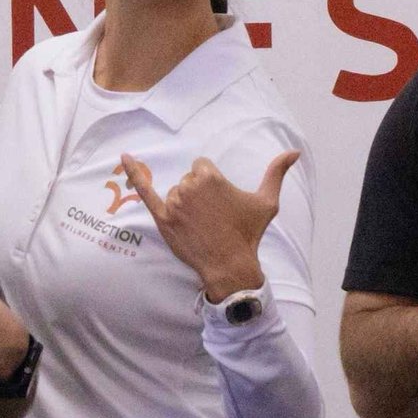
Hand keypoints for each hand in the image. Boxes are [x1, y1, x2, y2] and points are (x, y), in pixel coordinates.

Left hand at [119, 149, 298, 301]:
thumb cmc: (248, 234)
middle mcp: (190, 186)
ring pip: (175, 192)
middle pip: (188, 179)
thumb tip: (294, 152)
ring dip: (184, 204)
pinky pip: (144, 191)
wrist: (230, 265)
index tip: (218, 203)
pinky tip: (124, 157)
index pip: (202, 167)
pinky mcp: (162, 218)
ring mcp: (174, 203)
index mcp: (211, 177)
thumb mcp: (267, 202)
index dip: (210, 185)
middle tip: (211, 217)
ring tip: (200, 225)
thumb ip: (276, 173)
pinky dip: (133, 173)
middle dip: (198, 195)